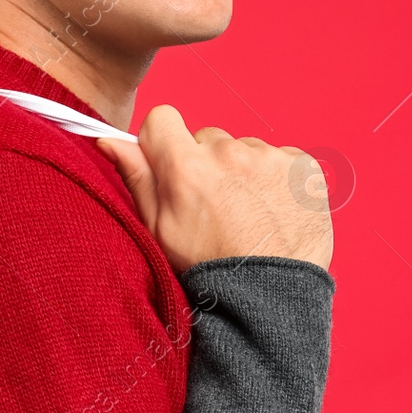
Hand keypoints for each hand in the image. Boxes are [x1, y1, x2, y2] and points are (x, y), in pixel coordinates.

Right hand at [96, 106, 333, 272]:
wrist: (270, 294)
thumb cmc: (209, 265)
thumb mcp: (159, 229)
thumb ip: (137, 177)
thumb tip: (110, 141)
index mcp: (186, 167)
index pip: (162, 119)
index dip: (161, 140)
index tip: (168, 164)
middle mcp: (228, 153)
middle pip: (206, 138)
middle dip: (205, 163)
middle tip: (212, 204)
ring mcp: (269, 157)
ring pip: (244, 149)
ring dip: (242, 172)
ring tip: (246, 212)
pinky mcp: (302, 166)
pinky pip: (280, 158)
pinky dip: (274, 178)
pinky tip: (271, 209)